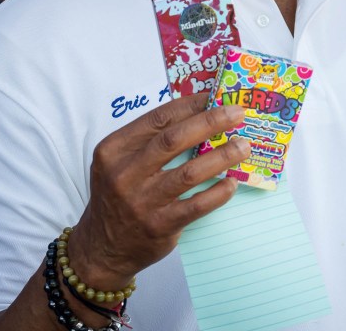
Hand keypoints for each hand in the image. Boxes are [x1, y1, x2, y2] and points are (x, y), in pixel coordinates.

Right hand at [69, 94, 250, 288]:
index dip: (189, 105)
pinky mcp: (159, 225)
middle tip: (237, 113)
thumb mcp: (119, 163)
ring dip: (222, 156)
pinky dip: (218, 192)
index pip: (157, 119)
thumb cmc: (118, 196)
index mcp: (114, 150)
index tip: (214, 96)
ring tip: (243, 146)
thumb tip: (198, 115)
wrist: (103, 248)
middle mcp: (125, 173)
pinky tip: (232, 183)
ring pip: (189, 172)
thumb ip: (149, 141)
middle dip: (210, 122)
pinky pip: (197, 205)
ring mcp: (142, 201)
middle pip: (174, 139)